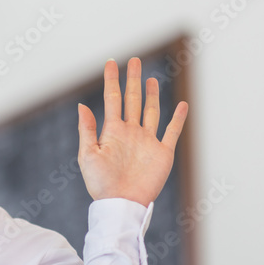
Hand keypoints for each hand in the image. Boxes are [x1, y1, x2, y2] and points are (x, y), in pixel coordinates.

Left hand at [77, 57, 187, 205]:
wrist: (121, 204)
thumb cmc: (101, 184)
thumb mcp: (88, 155)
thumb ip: (87, 130)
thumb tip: (82, 105)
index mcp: (113, 132)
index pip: (113, 99)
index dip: (112, 80)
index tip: (111, 62)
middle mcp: (131, 133)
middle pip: (133, 100)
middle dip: (132, 81)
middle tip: (134, 61)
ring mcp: (147, 142)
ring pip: (151, 112)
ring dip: (151, 95)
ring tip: (150, 79)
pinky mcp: (162, 153)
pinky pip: (172, 132)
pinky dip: (178, 118)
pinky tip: (182, 105)